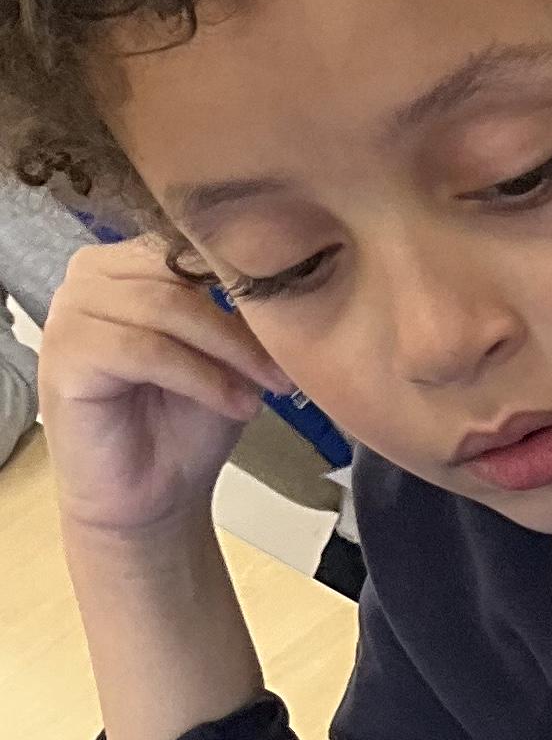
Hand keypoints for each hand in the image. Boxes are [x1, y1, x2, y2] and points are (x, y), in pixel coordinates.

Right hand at [39, 231, 281, 544]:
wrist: (155, 496)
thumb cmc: (187, 423)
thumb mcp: (227, 355)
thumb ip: (240, 309)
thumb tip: (287, 274)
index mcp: (126, 263)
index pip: (187, 242)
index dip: (244, 280)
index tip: (298, 317)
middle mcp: (89, 276)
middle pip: (177, 272)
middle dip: (240, 324)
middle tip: (283, 370)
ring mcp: (70, 312)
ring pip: (164, 307)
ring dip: (227, 352)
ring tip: (263, 392)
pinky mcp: (64, 356)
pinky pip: (143, 350)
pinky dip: (199, 377)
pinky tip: (235, 406)